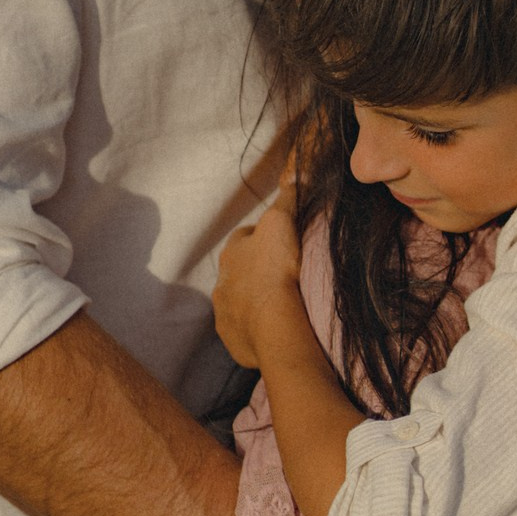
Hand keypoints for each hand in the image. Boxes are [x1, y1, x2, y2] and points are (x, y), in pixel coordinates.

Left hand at [211, 190, 303, 368]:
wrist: (273, 325)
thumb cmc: (276, 269)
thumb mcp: (283, 223)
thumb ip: (286, 199)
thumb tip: (294, 176)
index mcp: (232, 253)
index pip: (245, 237)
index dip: (264, 236)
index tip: (283, 241)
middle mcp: (222, 282)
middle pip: (239, 271)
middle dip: (256, 271)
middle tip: (284, 274)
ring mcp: (225, 313)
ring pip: (239, 301)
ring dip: (255, 300)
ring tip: (282, 304)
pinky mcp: (232, 339)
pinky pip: (244, 329)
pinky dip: (256, 327)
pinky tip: (275, 327)